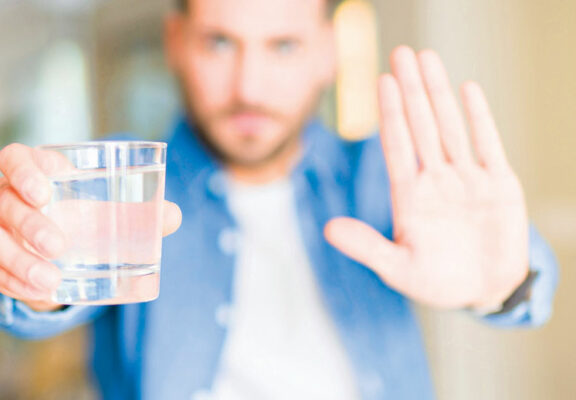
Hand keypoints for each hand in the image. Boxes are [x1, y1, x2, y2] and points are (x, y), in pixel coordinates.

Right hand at [0, 143, 181, 311]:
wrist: (72, 251)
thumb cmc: (92, 217)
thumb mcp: (114, 211)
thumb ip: (143, 211)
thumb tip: (172, 215)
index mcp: (39, 173)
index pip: (14, 159)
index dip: (22, 171)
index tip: (43, 192)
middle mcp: (13, 198)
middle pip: (7, 202)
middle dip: (29, 224)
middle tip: (59, 245)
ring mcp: (2, 229)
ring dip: (20, 261)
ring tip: (52, 280)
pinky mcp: (0, 259)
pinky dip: (16, 283)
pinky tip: (42, 293)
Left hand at [324, 46, 528, 309]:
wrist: (484, 291)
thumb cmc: (438, 281)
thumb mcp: (399, 269)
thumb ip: (367, 248)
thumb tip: (328, 229)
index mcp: (410, 198)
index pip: (397, 147)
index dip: (390, 114)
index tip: (382, 81)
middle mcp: (436, 181)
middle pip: (421, 126)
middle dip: (412, 90)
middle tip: (401, 52)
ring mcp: (467, 179)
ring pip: (450, 127)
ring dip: (439, 93)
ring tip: (427, 58)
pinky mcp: (500, 184)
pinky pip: (489, 145)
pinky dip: (480, 119)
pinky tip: (468, 90)